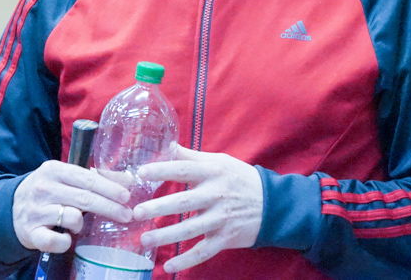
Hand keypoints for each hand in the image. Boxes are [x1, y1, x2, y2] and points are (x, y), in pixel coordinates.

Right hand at [12, 160, 132, 252]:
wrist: (12, 208)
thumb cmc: (48, 191)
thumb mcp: (65, 177)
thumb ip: (93, 178)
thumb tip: (127, 180)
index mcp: (54, 170)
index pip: (88, 179)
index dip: (110, 188)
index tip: (127, 196)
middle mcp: (43, 188)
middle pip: (85, 198)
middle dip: (110, 207)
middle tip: (127, 215)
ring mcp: (36, 211)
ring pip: (73, 218)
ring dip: (82, 223)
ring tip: (79, 224)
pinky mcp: (30, 232)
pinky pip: (56, 241)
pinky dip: (66, 242)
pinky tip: (67, 238)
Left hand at [132, 146, 262, 272]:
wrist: (273, 203)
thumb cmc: (240, 179)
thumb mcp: (220, 162)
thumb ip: (192, 157)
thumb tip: (167, 146)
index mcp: (213, 172)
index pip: (184, 169)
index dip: (163, 170)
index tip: (142, 172)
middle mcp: (216, 195)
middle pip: (183, 201)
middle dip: (158, 207)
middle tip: (136, 212)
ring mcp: (221, 218)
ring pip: (190, 229)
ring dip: (166, 236)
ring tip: (145, 239)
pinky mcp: (226, 238)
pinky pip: (203, 251)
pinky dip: (186, 260)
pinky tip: (169, 264)